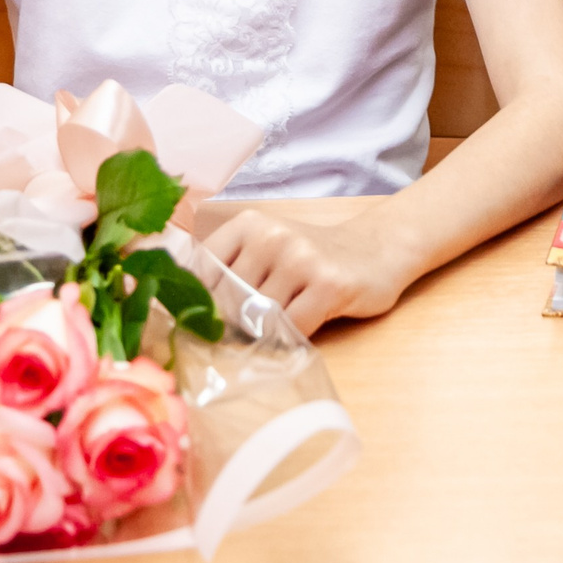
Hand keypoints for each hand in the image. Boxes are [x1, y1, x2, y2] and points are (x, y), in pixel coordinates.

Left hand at [204, 212, 410, 332]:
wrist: (377, 249)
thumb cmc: (311, 258)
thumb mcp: (266, 250)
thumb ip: (228, 273)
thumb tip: (186, 316)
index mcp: (249, 224)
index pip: (200, 273)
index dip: (198, 304)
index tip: (204, 322)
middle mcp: (272, 236)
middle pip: (228, 301)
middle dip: (234, 324)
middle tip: (251, 328)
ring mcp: (302, 259)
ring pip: (259, 318)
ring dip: (265, 333)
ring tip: (281, 324)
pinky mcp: (329, 285)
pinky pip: (292, 328)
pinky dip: (292, 337)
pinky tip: (303, 327)